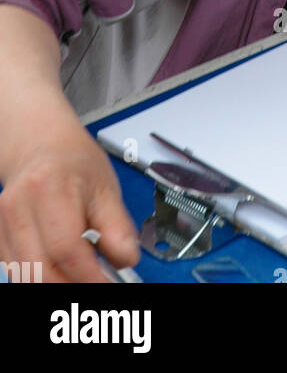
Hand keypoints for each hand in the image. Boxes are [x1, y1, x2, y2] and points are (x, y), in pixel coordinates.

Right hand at [0, 113, 140, 282]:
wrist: (41, 146)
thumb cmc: (75, 163)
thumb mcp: (106, 186)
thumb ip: (118, 226)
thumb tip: (127, 260)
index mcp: (50, 187)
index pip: (66, 248)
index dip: (90, 277)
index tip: (110, 284)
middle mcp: (19, 206)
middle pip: (41, 270)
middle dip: (72, 287)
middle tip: (99, 285)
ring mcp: (3, 223)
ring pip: (27, 277)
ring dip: (57, 285)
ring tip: (84, 278)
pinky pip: (18, 273)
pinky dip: (43, 279)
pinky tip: (64, 272)